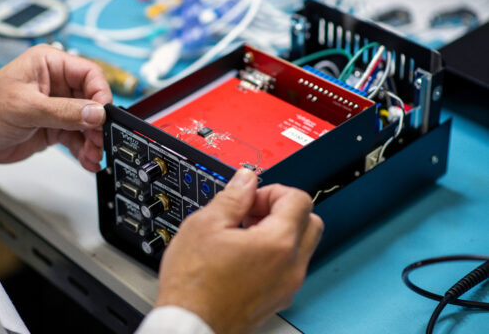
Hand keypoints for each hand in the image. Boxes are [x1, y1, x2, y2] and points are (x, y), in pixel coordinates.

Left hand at [0, 44, 111, 171]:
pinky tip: (87, 160)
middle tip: (100, 140)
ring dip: (93, 141)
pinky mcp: (55, 127)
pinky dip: (84, 150)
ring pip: (88, 123)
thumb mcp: (25, 108)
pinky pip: (78, 138)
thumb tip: (95, 113)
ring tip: (93, 155)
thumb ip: (63, 111)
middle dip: (98, 124)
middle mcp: (56, 84)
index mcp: (49, 65)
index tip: (104, 115)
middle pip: (93, 101)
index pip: (89, 74)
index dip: (100, 94)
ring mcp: (57, 107)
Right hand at [155, 168, 323, 333]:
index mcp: (278, 244)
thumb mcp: (204, 224)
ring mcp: (287, 287)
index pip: (299, 199)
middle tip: (251, 213)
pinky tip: (242, 256)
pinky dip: (274, 255)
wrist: (190, 325)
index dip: (272, 191)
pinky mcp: (277, 300)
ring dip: (279, 233)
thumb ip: (232, 196)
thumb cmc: (194, 284)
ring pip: (301, 247)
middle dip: (283, 210)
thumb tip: (245, 181)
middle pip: (310, 222)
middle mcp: (291, 267)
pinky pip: (288, 268)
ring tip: (242, 235)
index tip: (251, 198)